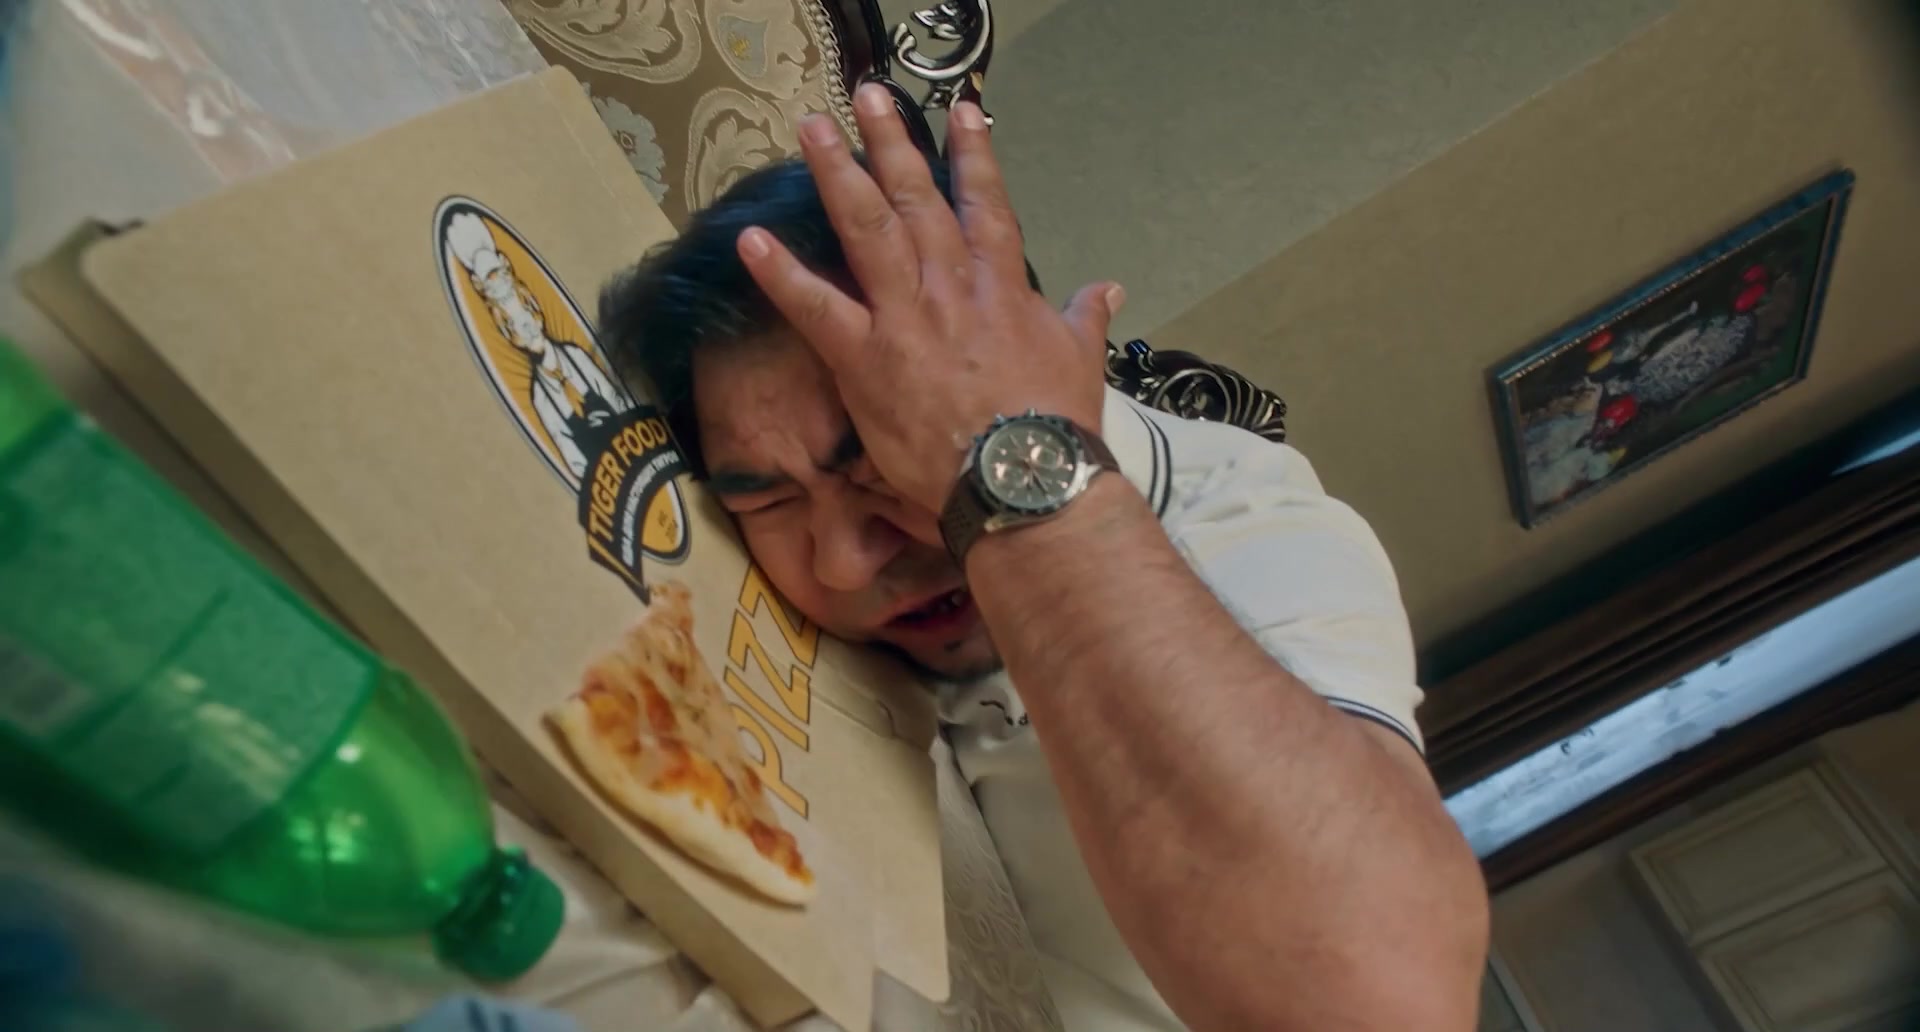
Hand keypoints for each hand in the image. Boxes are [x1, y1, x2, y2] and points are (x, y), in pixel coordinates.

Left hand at [736, 83, 1123, 513]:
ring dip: (838, 175)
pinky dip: (782, 275)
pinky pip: (816, 309)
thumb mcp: (1081, 359)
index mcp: (1001, 287)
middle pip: (918, 201)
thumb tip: (1109, 288)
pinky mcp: (865, 359)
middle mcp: (950, 287)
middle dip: (893, 144)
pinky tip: (751, 241)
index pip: (987, 206)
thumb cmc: (1055, 424)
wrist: (1024, 476)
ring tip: (812, 130)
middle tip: (866, 97)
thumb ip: (1085, 315)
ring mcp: (905, 318)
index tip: (962, 112)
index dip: (975, 156)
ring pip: (868, 231)